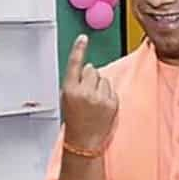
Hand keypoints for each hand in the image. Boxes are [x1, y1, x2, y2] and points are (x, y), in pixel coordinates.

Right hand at [61, 35, 118, 151]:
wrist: (84, 141)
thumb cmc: (74, 120)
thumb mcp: (66, 99)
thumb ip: (75, 83)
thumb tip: (88, 69)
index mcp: (70, 90)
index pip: (74, 64)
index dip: (78, 49)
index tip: (83, 38)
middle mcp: (85, 92)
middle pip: (91, 69)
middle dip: (89, 77)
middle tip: (86, 93)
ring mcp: (100, 98)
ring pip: (103, 78)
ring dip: (99, 86)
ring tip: (94, 102)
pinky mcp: (112, 103)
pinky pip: (111, 89)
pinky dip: (107, 95)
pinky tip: (101, 106)